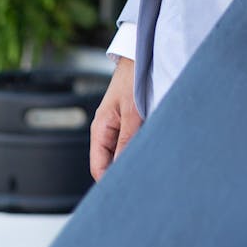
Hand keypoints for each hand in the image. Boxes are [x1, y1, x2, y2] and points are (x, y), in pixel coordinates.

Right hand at [89, 57, 141, 180]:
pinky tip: (148, 152)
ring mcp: (117, 127)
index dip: (110, 181)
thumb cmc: (132, 79)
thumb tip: (123, 169)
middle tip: (139, 181)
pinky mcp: (129, 122)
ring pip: (120, 154)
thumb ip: (127, 140)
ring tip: (146, 167)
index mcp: (100, 129)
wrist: (140, 57)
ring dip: (131, 160)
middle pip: (109, 163)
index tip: (126, 190)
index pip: (98, 167)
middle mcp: (106, 131)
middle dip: (121, 173)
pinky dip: (137, 149)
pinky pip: (129, 143)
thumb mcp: (132, 112)